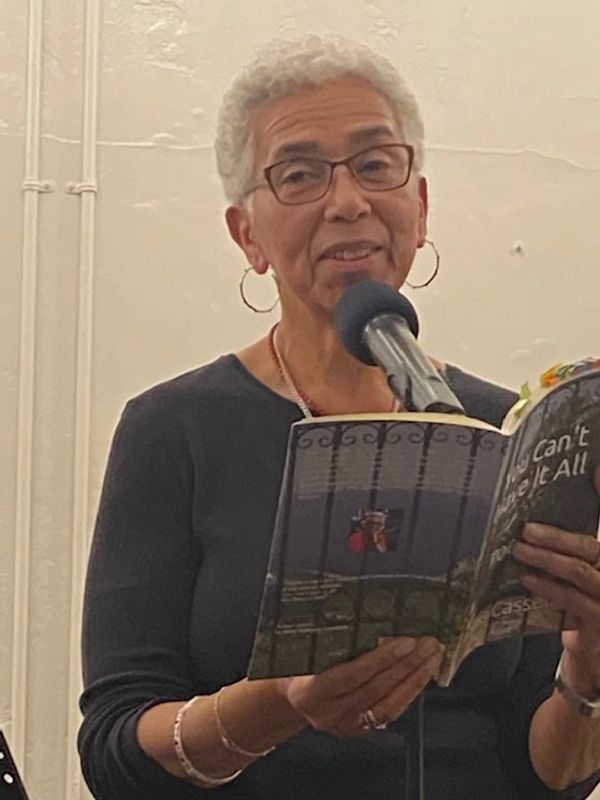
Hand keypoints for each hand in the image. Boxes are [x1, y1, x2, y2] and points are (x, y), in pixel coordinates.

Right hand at [274, 636, 443, 736]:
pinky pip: (390, 712)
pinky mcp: (360, 729)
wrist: (289, 698)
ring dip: (415, 678)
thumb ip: (325, 638)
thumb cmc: (294, 665)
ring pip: (389, 704)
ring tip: (433, 656)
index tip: (405, 641)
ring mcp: (346, 724)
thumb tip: (358, 609)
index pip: (352, 675)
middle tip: (428, 642)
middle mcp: (329, 713)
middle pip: (376, 689)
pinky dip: (409, 691)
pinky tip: (421, 674)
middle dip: (407, 665)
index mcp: (310, 691)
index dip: (381, 659)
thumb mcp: (300, 650)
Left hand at [512, 466, 599, 690]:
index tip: (595, 468)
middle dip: (559, 534)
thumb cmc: (584, 616)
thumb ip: (567, 552)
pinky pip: (573, 600)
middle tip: (526, 528)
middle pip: (593, 546)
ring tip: (519, 550)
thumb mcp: (577, 581)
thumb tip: (531, 526)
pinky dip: (549, 588)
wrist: (595, 667)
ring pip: (581, 571)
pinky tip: (528, 580)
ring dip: (546, 558)